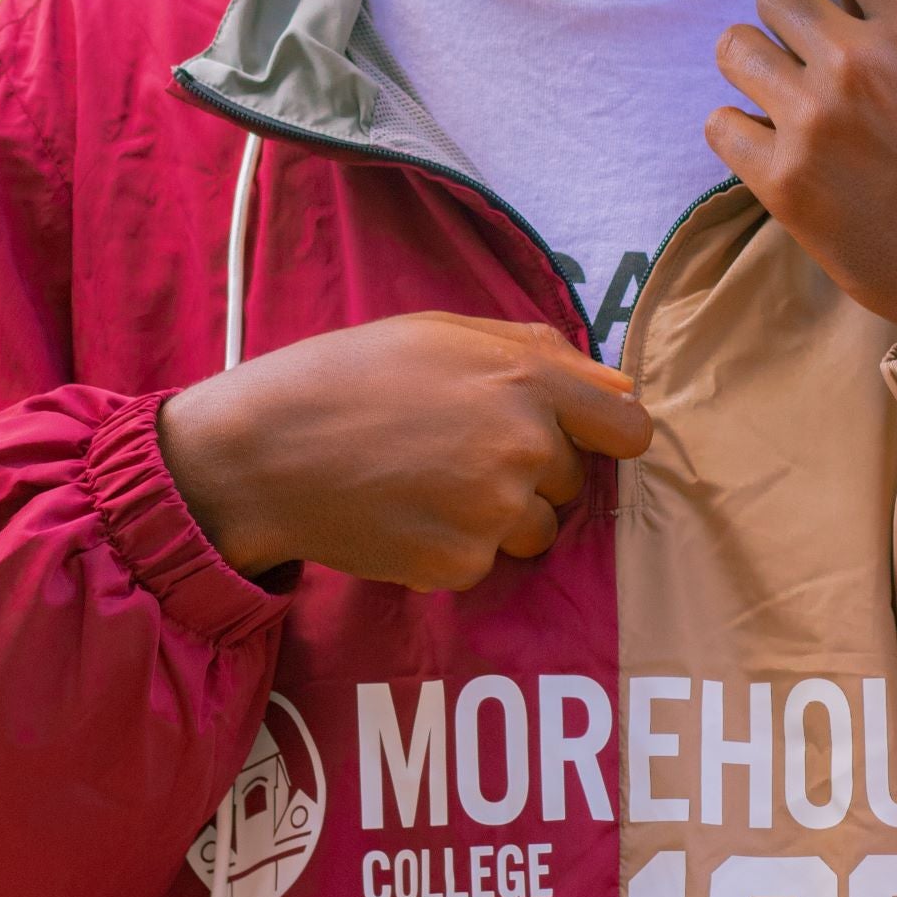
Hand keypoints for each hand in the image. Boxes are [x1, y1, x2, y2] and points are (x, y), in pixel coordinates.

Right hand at [158, 312, 650, 589]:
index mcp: (529, 379)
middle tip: (457, 452)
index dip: (607, 436)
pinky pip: (483, 562)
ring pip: (535, 530)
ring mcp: (494, 511)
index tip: (580, 441)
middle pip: (571, 482)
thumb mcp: (443, 332)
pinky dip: (453, 548)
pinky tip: (405, 515)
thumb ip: (536, 351)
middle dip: (531, 473)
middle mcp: (524, 447)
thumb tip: (615, 382)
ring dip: (497, 517)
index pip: (629, 428)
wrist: (267, 450)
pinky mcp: (459, 564)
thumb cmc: (349, 376)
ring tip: (427, 484)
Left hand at [706, 0, 896, 345]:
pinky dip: (740, 133)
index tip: (851, 9)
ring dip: (757, 68)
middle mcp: (858, 60)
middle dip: (792, 23)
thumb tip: (851, 11)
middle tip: (812, 61)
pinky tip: (771, 148)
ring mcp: (813, 119)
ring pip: (735, 47)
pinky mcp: (781, 178)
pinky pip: (719, 123)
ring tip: (784, 99)